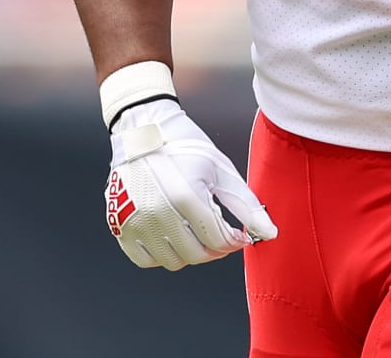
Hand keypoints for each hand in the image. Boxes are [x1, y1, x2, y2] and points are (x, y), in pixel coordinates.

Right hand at [104, 99, 275, 269]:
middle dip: (216, 250)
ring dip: (190, 253)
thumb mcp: (221, 171)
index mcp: (186, 196)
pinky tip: (173, 237)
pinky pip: (144, 260)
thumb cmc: (187, 146)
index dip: (235, 242)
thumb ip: (246, 205)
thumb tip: (270, 233)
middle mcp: (158, 213)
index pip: (218, 240)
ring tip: (197, 234)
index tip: (240, 236)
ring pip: (172, 261)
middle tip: (221, 237)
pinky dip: (161, 255)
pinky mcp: (119, 225)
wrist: (143, 129)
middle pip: (196, 255)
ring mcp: (135, 221)